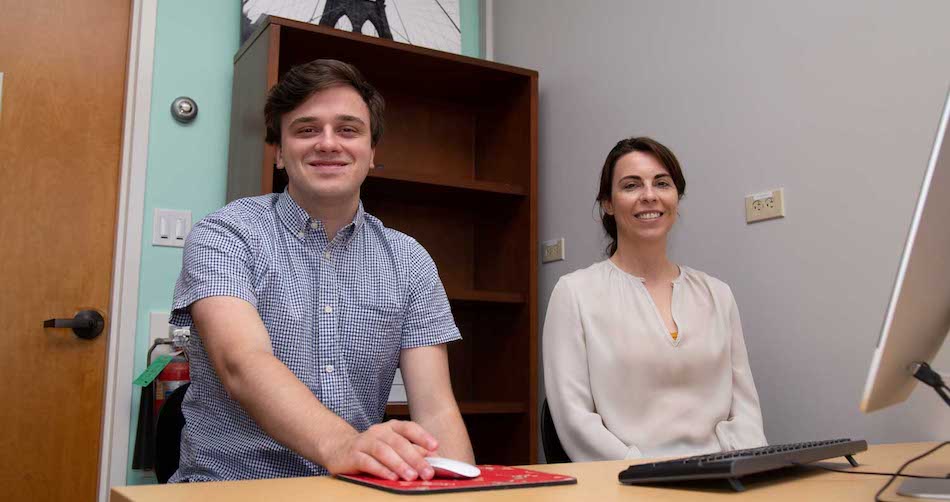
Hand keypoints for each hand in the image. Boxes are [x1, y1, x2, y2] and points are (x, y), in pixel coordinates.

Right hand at [322, 419, 438, 480]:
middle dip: (415, 458)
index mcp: (391, 427)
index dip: (422, 436)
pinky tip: (391, 478)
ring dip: (399, 464)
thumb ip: (412, 450)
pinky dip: (381, 470)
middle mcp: (378, 431)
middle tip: (427, 472)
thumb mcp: (393, 448)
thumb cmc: (371, 450)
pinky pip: (368, 462)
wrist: (339, 449)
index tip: (435, 447)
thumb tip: (433, 458)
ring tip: (411, 476)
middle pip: (398, 442)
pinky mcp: (353, 455)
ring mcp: (364, 442)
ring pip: (384, 451)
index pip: (409, 428)